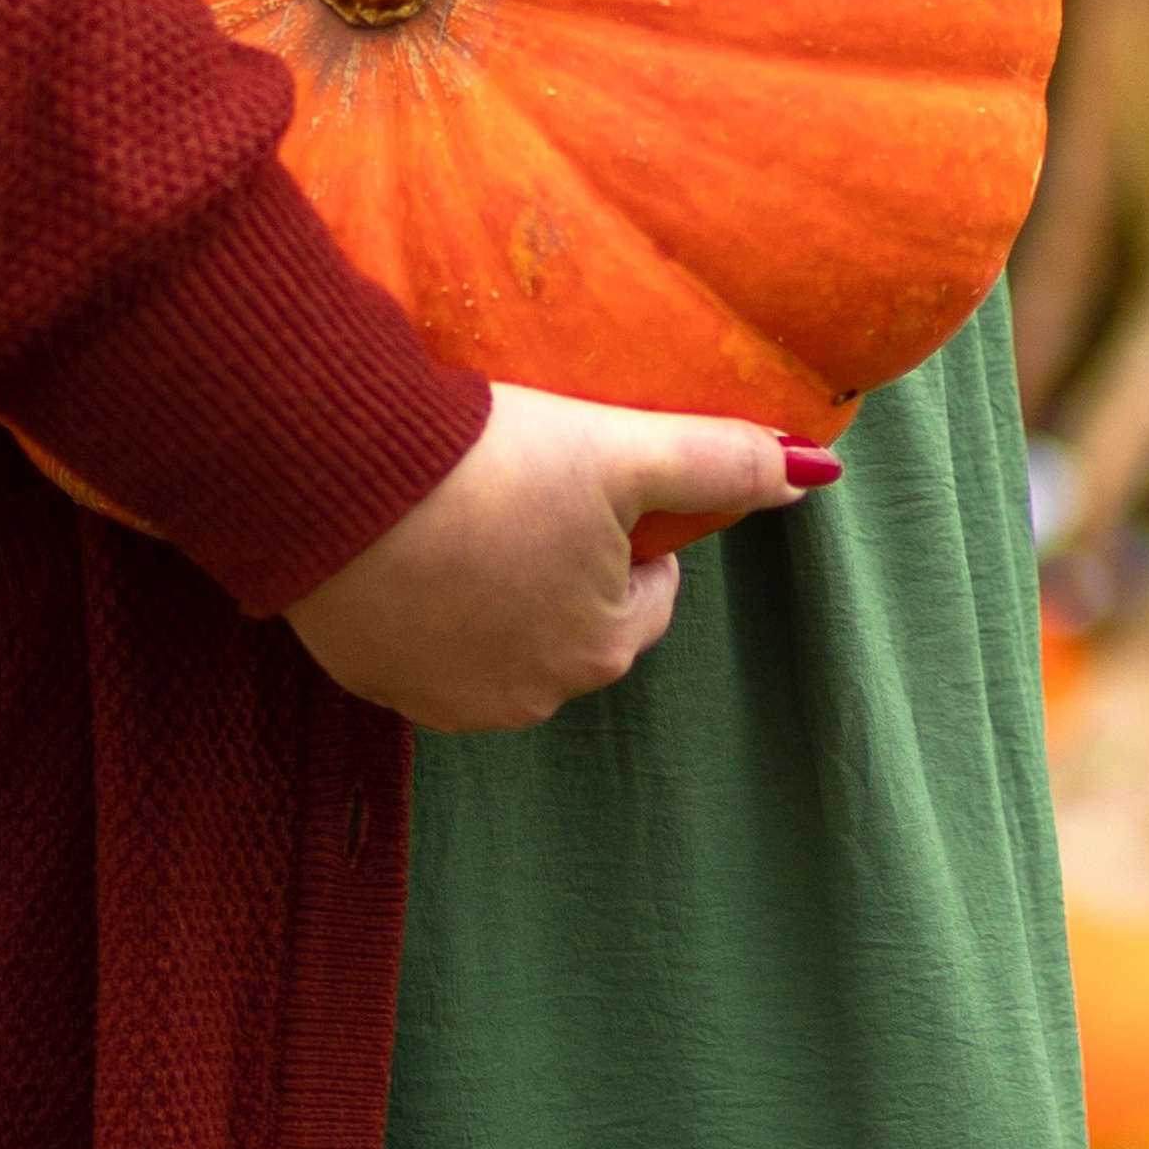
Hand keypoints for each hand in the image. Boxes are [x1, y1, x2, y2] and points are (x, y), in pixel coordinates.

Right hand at [285, 383, 837, 732]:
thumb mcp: (618, 448)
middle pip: (571, 624)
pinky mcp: (372, 681)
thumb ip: (719, 460)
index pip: (647, 597)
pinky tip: (407, 548)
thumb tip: (815, 473)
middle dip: (560, 569)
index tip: (591, 485)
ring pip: (495, 643)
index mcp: (600, 647)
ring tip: (463, 517)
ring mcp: (443, 700)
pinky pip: (419, 646)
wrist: (333, 478)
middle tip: (523, 490)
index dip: (631, 536)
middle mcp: (529, 697)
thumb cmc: (486, 465)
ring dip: (491, 594)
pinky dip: (423, 606)